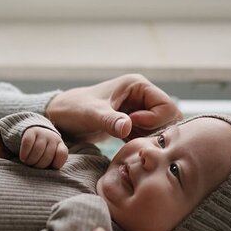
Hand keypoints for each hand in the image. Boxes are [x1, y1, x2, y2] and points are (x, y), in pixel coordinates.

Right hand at [19, 126, 67, 168]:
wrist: (35, 132)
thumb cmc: (44, 151)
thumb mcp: (51, 156)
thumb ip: (52, 164)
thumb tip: (48, 175)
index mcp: (60, 145)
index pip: (62, 154)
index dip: (56, 164)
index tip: (49, 168)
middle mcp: (53, 138)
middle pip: (48, 155)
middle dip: (40, 165)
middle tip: (34, 167)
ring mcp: (43, 133)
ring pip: (38, 150)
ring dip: (31, 160)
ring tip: (28, 164)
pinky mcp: (31, 131)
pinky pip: (28, 143)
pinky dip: (25, 153)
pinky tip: (23, 158)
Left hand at [46, 74, 182, 141]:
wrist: (61, 117)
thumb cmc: (74, 109)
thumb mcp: (91, 115)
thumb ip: (110, 121)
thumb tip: (128, 127)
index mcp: (138, 85)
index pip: (167, 105)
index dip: (154, 120)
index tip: (132, 125)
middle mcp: (142, 95)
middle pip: (169, 118)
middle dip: (155, 131)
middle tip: (133, 137)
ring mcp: (139, 109)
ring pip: (160, 128)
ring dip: (149, 138)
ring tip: (128, 141)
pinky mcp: (133, 122)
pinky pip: (149, 134)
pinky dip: (142, 142)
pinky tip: (127, 145)